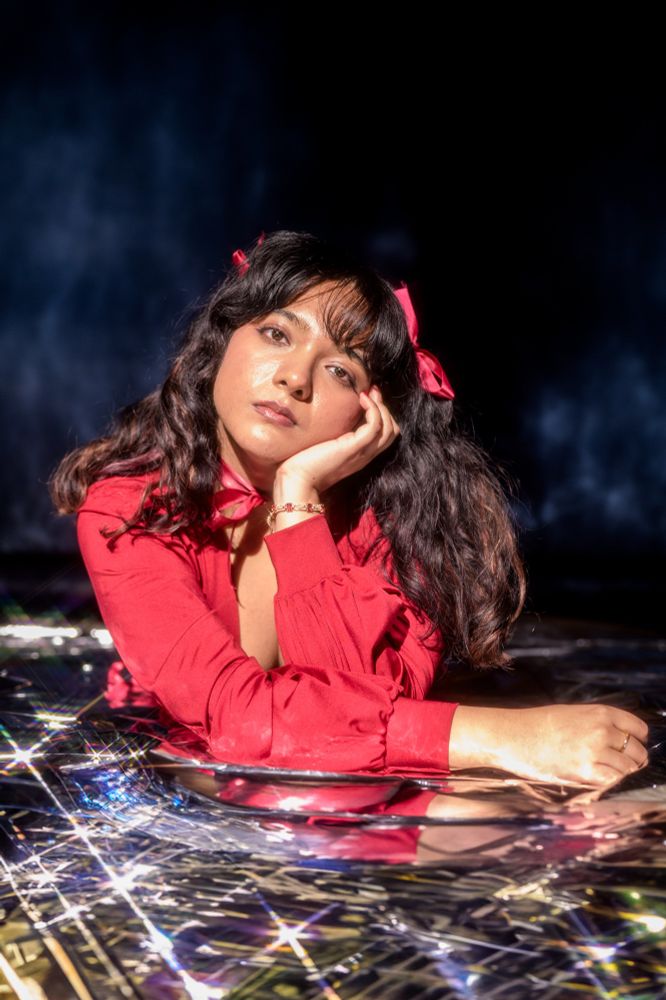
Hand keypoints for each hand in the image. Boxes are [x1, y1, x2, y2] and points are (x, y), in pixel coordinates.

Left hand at [274, 386, 400, 493]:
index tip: (369, 397)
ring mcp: (362, 452)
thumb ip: (336, 435)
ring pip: (388, 428)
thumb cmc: (306, 464)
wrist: (299, 481)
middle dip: (385, 408)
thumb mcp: (327, 445)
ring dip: (381, 406)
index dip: (383, 414)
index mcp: (361, 455)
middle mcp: (366, 455)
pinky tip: (361, 399)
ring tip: (366, 394)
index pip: (386, 434)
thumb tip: (337, 415)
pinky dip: (373, 409)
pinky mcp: (354, 448)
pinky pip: (375, 426)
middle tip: (372, 392)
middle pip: (392, 430)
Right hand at [494, 703, 648, 786]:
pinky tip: (595, 776)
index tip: (633, 745)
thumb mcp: (572, 713)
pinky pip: (612, 780)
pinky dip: (608, 781)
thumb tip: (621, 739)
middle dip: (633, 759)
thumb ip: (598, 723)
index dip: (639, 739)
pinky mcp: (584, 771)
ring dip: (620, 772)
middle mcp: (601, 730)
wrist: (512, 735)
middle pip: (637, 751)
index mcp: (600, 712)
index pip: (638, 728)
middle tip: (621, 764)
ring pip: (627, 768)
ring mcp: (594, 751)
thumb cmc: (538, 724)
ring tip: (604, 770)